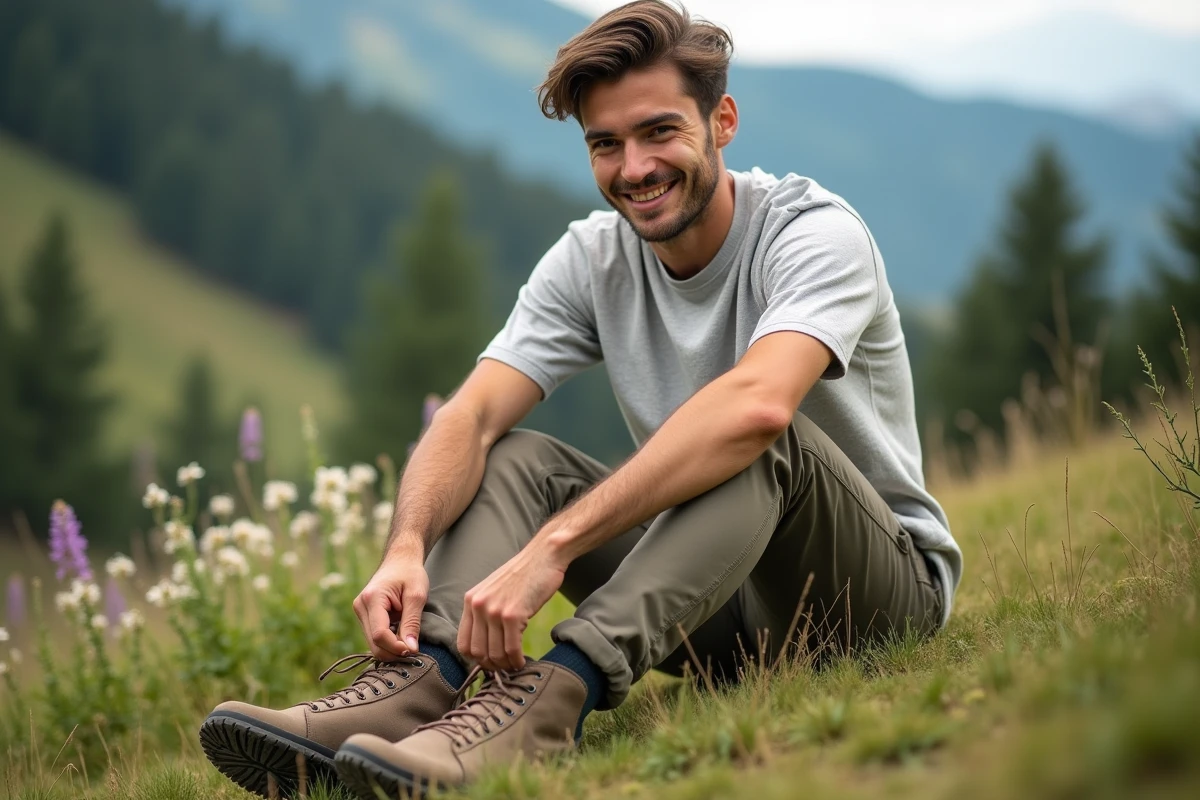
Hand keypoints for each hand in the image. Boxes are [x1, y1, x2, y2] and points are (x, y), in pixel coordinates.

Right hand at [353, 557, 428, 660]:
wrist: (400, 560)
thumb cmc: (410, 574)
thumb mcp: (417, 596)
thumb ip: (412, 622)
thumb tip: (411, 650)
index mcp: (372, 598)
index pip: (379, 634)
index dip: (396, 647)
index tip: (414, 650)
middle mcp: (360, 606)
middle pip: (374, 643)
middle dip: (394, 651)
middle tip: (414, 650)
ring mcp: (360, 612)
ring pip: (373, 644)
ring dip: (391, 648)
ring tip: (409, 642)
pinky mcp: (364, 616)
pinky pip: (374, 638)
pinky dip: (388, 642)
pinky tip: (401, 636)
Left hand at [458, 541, 565, 670]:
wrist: (543, 556)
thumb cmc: (523, 575)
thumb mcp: (494, 590)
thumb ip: (485, 612)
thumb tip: (486, 645)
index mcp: (470, 600)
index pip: (463, 643)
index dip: (476, 660)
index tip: (490, 663)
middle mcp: (478, 606)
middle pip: (477, 652)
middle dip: (491, 665)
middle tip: (505, 667)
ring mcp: (494, 610)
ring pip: (494, 653)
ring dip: (506, 665)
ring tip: (515, 665)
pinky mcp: (513, 614)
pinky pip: (511, 649)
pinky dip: (517, 660)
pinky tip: (523, 661)